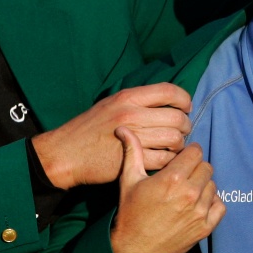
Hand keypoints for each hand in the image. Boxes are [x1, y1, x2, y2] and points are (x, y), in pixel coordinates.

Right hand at [30, 83, 191, 189]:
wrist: (66, 153)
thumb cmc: (88, 128)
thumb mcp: (109, 104)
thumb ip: (136, 101)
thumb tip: (167, 101)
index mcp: (127, 97)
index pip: (169, 91)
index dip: (184, 99)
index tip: (186, 107)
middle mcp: (132, 114)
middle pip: (176, 118)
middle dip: (185, 126)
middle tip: (182, 132)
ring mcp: (134, 137)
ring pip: (174, 139)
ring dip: (179, 145)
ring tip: (174, 147)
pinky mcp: (133, 160)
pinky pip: (165, 159)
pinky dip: (169, 161)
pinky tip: (165, 160)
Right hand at [110, 127, 224, 252]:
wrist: (134, 248)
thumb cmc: (130, 212)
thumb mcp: (128, 179)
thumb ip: (132, 151)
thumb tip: (123, 128)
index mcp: (172, 178)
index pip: (195, 152)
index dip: (188, 153)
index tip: (182, 158)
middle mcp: (190, 193)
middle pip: (206, 167)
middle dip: (196, 168)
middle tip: (184, 176)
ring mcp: (199, 212)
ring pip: (213, 186)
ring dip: (203, 186)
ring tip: (188, 192)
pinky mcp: (205, 227)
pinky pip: (220, 206)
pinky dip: (212, 204)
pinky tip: (197, 205)